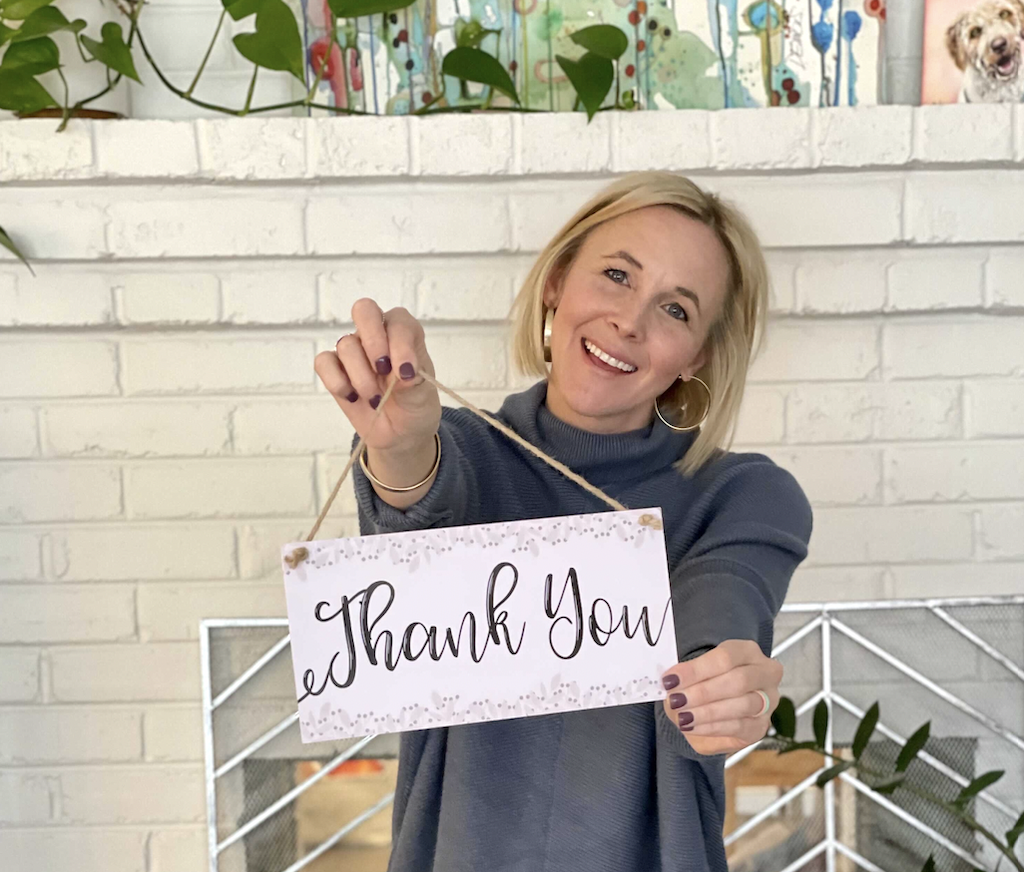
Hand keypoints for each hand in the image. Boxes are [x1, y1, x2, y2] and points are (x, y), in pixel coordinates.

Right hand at [314, 298, 441, 454]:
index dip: (400, 344)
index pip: (398, 320)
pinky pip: (324, 362)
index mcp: (403, 332)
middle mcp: (376, 335)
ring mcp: (353, 350)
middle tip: (383, 370)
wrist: (401, 432)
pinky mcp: (334, 369)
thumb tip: (401, 373)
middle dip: (373, 340)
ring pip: (345, 344)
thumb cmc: (415, 403)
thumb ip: (414, 379)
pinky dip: (337, 381)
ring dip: (361, 376)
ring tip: (375, 399)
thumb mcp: (424, 392)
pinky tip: (353, 397)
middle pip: (364, 310)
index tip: (406, 373)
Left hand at [661, 639, 782, 755]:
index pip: (725, 657)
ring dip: (707, 712)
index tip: (670, 680)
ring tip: (683, 716)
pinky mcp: (761, 726)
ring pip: (742, 705)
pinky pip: (739, 727)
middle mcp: (765, 673)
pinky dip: (712, 727)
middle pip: (738, 681)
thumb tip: (670, 683)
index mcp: (748, 651)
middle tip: (677, 700)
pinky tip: (692, 726)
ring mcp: (768, 701)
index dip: (696, 670)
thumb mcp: (696, 671)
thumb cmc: (706, 680)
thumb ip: (686, 674)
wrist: (715, 703)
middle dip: (703, 692)